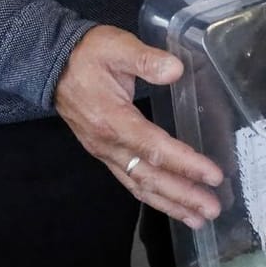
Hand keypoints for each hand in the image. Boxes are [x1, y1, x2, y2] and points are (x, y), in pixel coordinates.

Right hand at [53, 25, 223, 225]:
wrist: (51, 65)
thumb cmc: (88, 54)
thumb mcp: (117, 47)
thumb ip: (146, 59)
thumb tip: (176, 70)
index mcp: (113, 121)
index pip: (154, 148)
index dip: (185, 163)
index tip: (213, 175)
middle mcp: (108, 145)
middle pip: (149, 178)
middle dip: (182, 195)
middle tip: (213, 209)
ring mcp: (104, 153)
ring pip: (139, 186)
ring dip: (170, 203)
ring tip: (198, 219)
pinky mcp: (105, 153)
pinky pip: (131, 181)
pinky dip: (153, 196)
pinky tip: (171, 204)